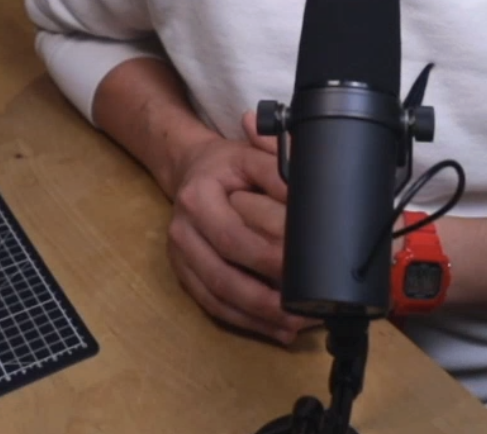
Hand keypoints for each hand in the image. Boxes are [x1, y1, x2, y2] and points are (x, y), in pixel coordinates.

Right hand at [164, 112, 311, 345]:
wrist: (191, 171)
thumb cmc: (228, 166)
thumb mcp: (251, 156)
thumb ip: (277, 168)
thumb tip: (305, 196)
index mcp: (197, 199)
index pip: (234, 236)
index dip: (268, 257)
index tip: (304, 267)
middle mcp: (183, 232)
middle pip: (224, 275)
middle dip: (266, 297)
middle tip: (304, 307)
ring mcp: (181, 259)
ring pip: (218, 299)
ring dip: (258, 317)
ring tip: (296, 325)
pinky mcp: (185, 276)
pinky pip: (215, 308)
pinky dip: (248, 322)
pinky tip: (278, 330)